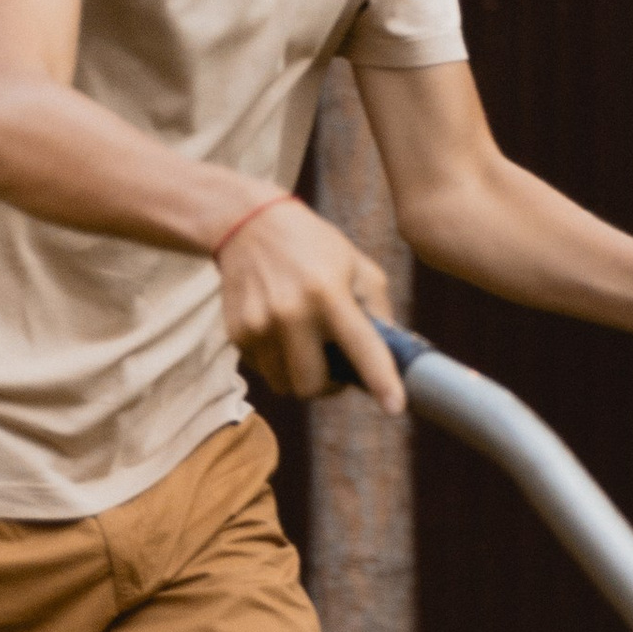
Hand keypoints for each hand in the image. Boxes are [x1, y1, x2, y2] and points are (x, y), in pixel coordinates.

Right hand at [215, 196, 403, 411]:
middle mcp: (291, 313)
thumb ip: (378, 309)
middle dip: (329, 385)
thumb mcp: (357, 264)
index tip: (395, 407)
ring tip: (308, 348)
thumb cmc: (314, 245)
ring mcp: (259, 325)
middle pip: (313, 385)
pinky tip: (283, 333)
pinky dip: (279, 363)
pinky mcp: (238, 333)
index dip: (381, 380)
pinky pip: (265, 371)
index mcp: (329, 294)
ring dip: (302, 377)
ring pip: (286, 385)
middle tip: (337, 369)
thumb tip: (392, 353)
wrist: (248, 224)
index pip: (360, 347)